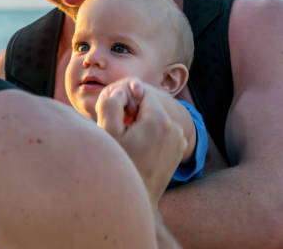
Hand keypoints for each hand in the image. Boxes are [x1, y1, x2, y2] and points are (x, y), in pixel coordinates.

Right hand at [96, 78, 186, 205]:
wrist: (136, 197)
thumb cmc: (118, 163)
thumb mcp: (107, 132)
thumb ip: (110, 104)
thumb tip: (120, 90)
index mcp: (159, 120)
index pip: (141, 91)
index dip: (125, 98)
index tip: (116, 115)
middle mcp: (175, 127)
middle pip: (150, 104)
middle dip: (133, 111)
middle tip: (119, 129)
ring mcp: (179, 139)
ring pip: (156, 117)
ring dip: (141, 122)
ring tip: (128, 139)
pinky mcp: (178, 149)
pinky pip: (162, 130)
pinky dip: (150, 133)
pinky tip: (138, 147)